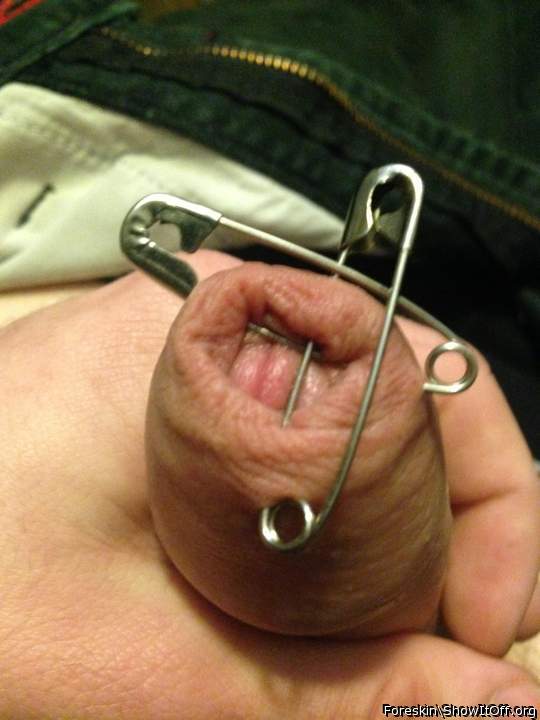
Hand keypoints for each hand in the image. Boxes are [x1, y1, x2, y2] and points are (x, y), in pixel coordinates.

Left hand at [0, 250, 537, 718]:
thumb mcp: (153, 668)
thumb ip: (335, 696)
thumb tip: (502, 710)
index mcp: (231, 325)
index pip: (436, 377)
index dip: (500, 503)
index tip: (491, 630)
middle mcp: (225, 323)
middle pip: (402, 419)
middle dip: (441, 545)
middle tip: (426, 664)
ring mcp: (197, 363)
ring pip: (350, 448)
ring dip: (379, 554)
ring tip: (357, 651)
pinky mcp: (171, 409)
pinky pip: (290, 461)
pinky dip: (320, 542)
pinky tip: (295, 613)